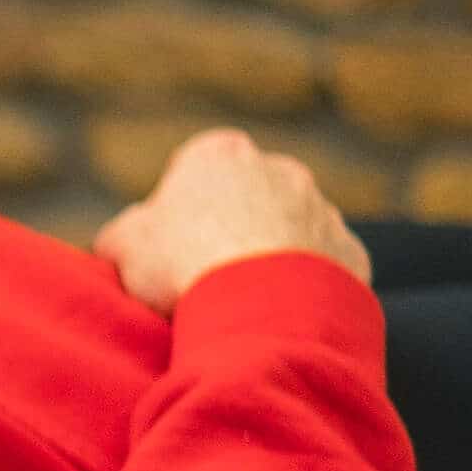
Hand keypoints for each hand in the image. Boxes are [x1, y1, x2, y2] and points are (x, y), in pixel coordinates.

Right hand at [92, 128, 371, 314]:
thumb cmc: (183, 266)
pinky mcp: (350, 253)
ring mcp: (322, 210)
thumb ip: (123, 233)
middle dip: (230, 228)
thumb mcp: (121, 245)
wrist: (263, 308)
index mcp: (221, 153)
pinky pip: (323, 269)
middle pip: (248, 198)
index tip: (165, 247)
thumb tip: (125, 241)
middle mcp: (280, 169)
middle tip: (202, 276)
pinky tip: (277, 316)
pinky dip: (303, 288)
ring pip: (290, 232)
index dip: (175, 209)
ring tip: (241, 304)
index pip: (194, 169)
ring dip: (269, 258)